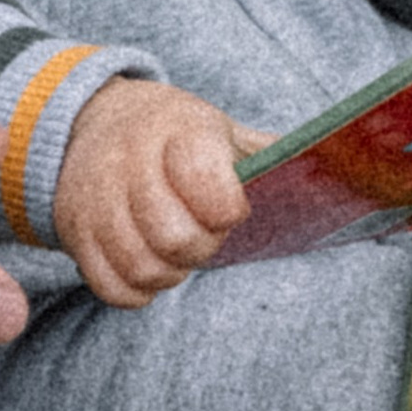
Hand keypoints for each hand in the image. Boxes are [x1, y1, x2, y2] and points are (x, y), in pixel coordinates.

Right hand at [50, 76, 250, 305]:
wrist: (89, 120)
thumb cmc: (171, 134)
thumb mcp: (217, 127)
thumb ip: (265, 152)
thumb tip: (336, 168)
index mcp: (177, 130)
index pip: (206, 181)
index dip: (227, 208)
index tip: (232, 208)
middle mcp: (130, 163)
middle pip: (175, 237)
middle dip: (201, 247)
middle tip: (204, 233)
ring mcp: (97, 200)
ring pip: (143, 268)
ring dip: (171, 273)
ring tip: (177, 251)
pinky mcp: (75, 233)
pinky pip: (111, 287)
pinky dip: (137, 290)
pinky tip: (149, 264)